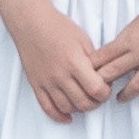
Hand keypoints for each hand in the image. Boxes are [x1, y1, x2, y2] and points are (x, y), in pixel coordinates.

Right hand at [1, 0, 120, 120]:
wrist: (31, 23)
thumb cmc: (57, 27)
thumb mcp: (83, 40)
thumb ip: (94, 60)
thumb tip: (104, 76)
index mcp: (75, 62)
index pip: (96, 89)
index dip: (105, 93)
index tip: (106, 88)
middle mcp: (60, 75)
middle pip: (83, 102)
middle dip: (95, 103)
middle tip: (98, 96)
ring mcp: (47, 81)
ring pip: (66, 107)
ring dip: (79, 108)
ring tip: (84, 101)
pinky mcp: (36, 84)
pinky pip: (47, 107)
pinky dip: (58, 115)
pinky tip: (67, 115)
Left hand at [97, 0, 138, 104]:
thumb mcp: (138, 21)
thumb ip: (126, 38)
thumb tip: (114, 51)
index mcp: (129, 39)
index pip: (102, 57)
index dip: (91, 68)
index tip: (86, 74)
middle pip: (113, 73)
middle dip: (102, 84)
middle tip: (96, 90)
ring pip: (135, 86)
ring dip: (124, 95)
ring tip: (119, 98)